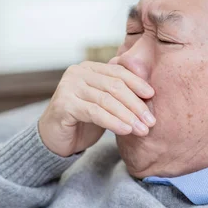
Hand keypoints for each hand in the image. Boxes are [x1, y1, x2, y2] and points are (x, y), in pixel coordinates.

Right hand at [38, 61, 155, 156]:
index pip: (118, 72)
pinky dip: (113, 122)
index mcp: (89, 68)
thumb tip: (150, 91)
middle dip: (136, 104)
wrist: (55, 139)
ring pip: (106, 100)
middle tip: (151, 121)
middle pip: (114, 86)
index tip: (152, 96)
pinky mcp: (63, 104)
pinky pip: (95, 112)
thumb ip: (120, 94)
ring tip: (142, 130)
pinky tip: (126, 130)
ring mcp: (68, 87)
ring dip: (128, 116)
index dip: (137, 83)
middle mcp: (77, 73)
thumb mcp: (104, 104)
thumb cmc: (82, 121)